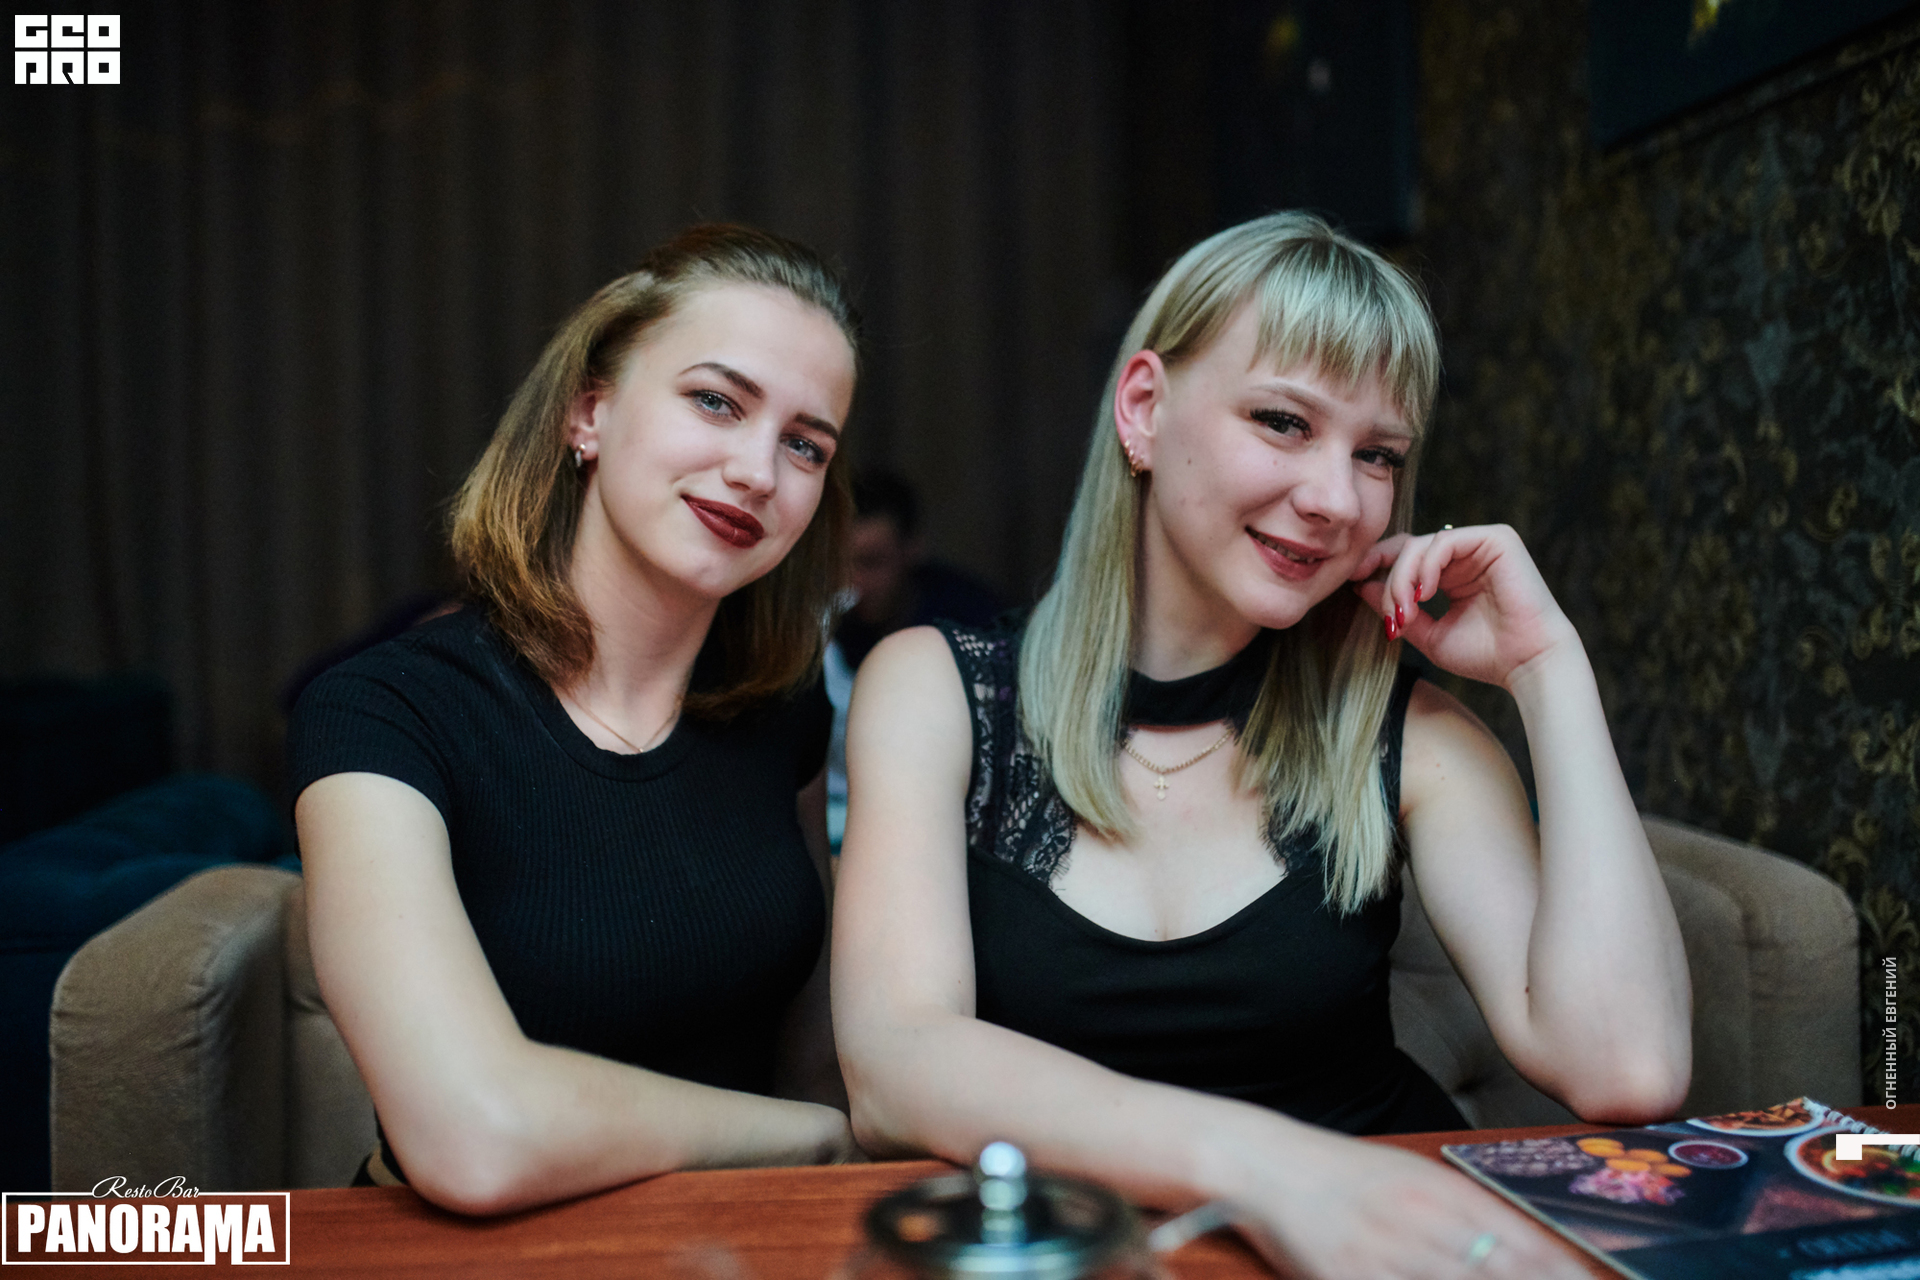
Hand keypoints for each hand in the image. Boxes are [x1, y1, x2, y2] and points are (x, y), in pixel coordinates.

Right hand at [1233, 1128, 1588, 1279]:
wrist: (1268, 1164)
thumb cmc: (1346, 1175)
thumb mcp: (1413, 1177)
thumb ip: (1469, 1213)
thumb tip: (1533, 1253)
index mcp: (1442, 1191)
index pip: (1524, 1242)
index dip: (1567, 1273)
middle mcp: (1422, 1221)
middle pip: (1500, 1273)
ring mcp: (1386, 1254)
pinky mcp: (1349, 1278)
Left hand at [1349, 524, 1578, 691]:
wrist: (1527, 665)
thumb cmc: (1485, 656)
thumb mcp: (1428, 634)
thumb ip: (1397, 609)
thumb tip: (1360, 586)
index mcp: (1451, 574)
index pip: (1406, 556)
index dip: (1377, 563)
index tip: (1353, 579)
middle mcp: (1466, 555)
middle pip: (1408, 547)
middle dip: (1387, 576)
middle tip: (1388, 612)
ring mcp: (1481, 544)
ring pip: (1422, 545)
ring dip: (1403, 578)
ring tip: (1405, 612)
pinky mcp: (1497, 538)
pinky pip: (1445, 540)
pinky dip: (1427, 566)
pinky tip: (1424, 594)